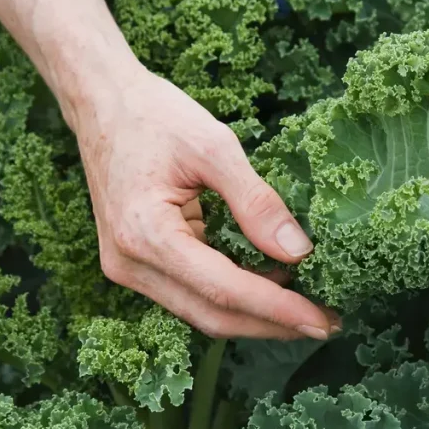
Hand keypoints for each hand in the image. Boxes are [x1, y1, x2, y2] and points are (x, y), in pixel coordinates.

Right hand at [73, 65, 338, 339]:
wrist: (101, 104)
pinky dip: (233, 295)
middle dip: (272, 324)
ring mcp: (128, 269)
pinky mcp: (136, 265)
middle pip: (213, 316)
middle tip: (327, 323)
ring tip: (307, 306)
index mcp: (145, 234)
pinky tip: (270, 283)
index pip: (224, 290)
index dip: (278, 309)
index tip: (324, 320)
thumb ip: (257, 202)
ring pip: (202, 312)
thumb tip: (299, 252)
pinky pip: (191, 294)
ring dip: (255, 315)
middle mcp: (130, 264)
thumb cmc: (153, 115)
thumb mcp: (215, 146)